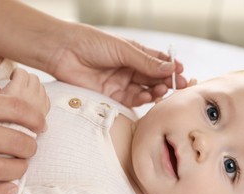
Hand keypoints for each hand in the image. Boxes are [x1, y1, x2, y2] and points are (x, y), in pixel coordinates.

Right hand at [0, 83, 45, 193]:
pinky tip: (9, 190)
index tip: (42, 126)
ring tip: (22, 168)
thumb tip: (2, 90)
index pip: (16, 108)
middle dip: (30, 147)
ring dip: (19, 170)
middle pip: (15, 140)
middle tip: (31, 149)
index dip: (36, 118)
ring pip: (0, 168)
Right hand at [2, 68, 49, 117]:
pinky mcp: (45, 112)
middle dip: (26, 80)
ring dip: (34, 88)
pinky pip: (47, 98)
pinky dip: (41, 98)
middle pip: (34, 78)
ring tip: (23, 95)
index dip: (16, 73)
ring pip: (42, 87)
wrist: (7, 139)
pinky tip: (31, 104)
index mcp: (16, 91)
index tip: (11, 78)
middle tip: (18, 86)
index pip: (22, 72)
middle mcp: (31, 96)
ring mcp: (40, 104)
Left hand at [47, 24, 186, 106]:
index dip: (170, 67)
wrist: (62, 52)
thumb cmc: (91, 43)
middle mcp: (129, 69)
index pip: (157, 61)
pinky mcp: (111, 96)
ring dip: (155, 91)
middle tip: (178, 86)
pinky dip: (141, 99)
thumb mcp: (123, 50)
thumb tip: (171, 68)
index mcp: (133, 53)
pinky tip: (148, 97)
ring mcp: (121, 82)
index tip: (181, 72)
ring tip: (161, 90)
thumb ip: (146, 62)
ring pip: (144, 90)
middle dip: (166, 82)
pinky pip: (131, 100)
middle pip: (153, 78)